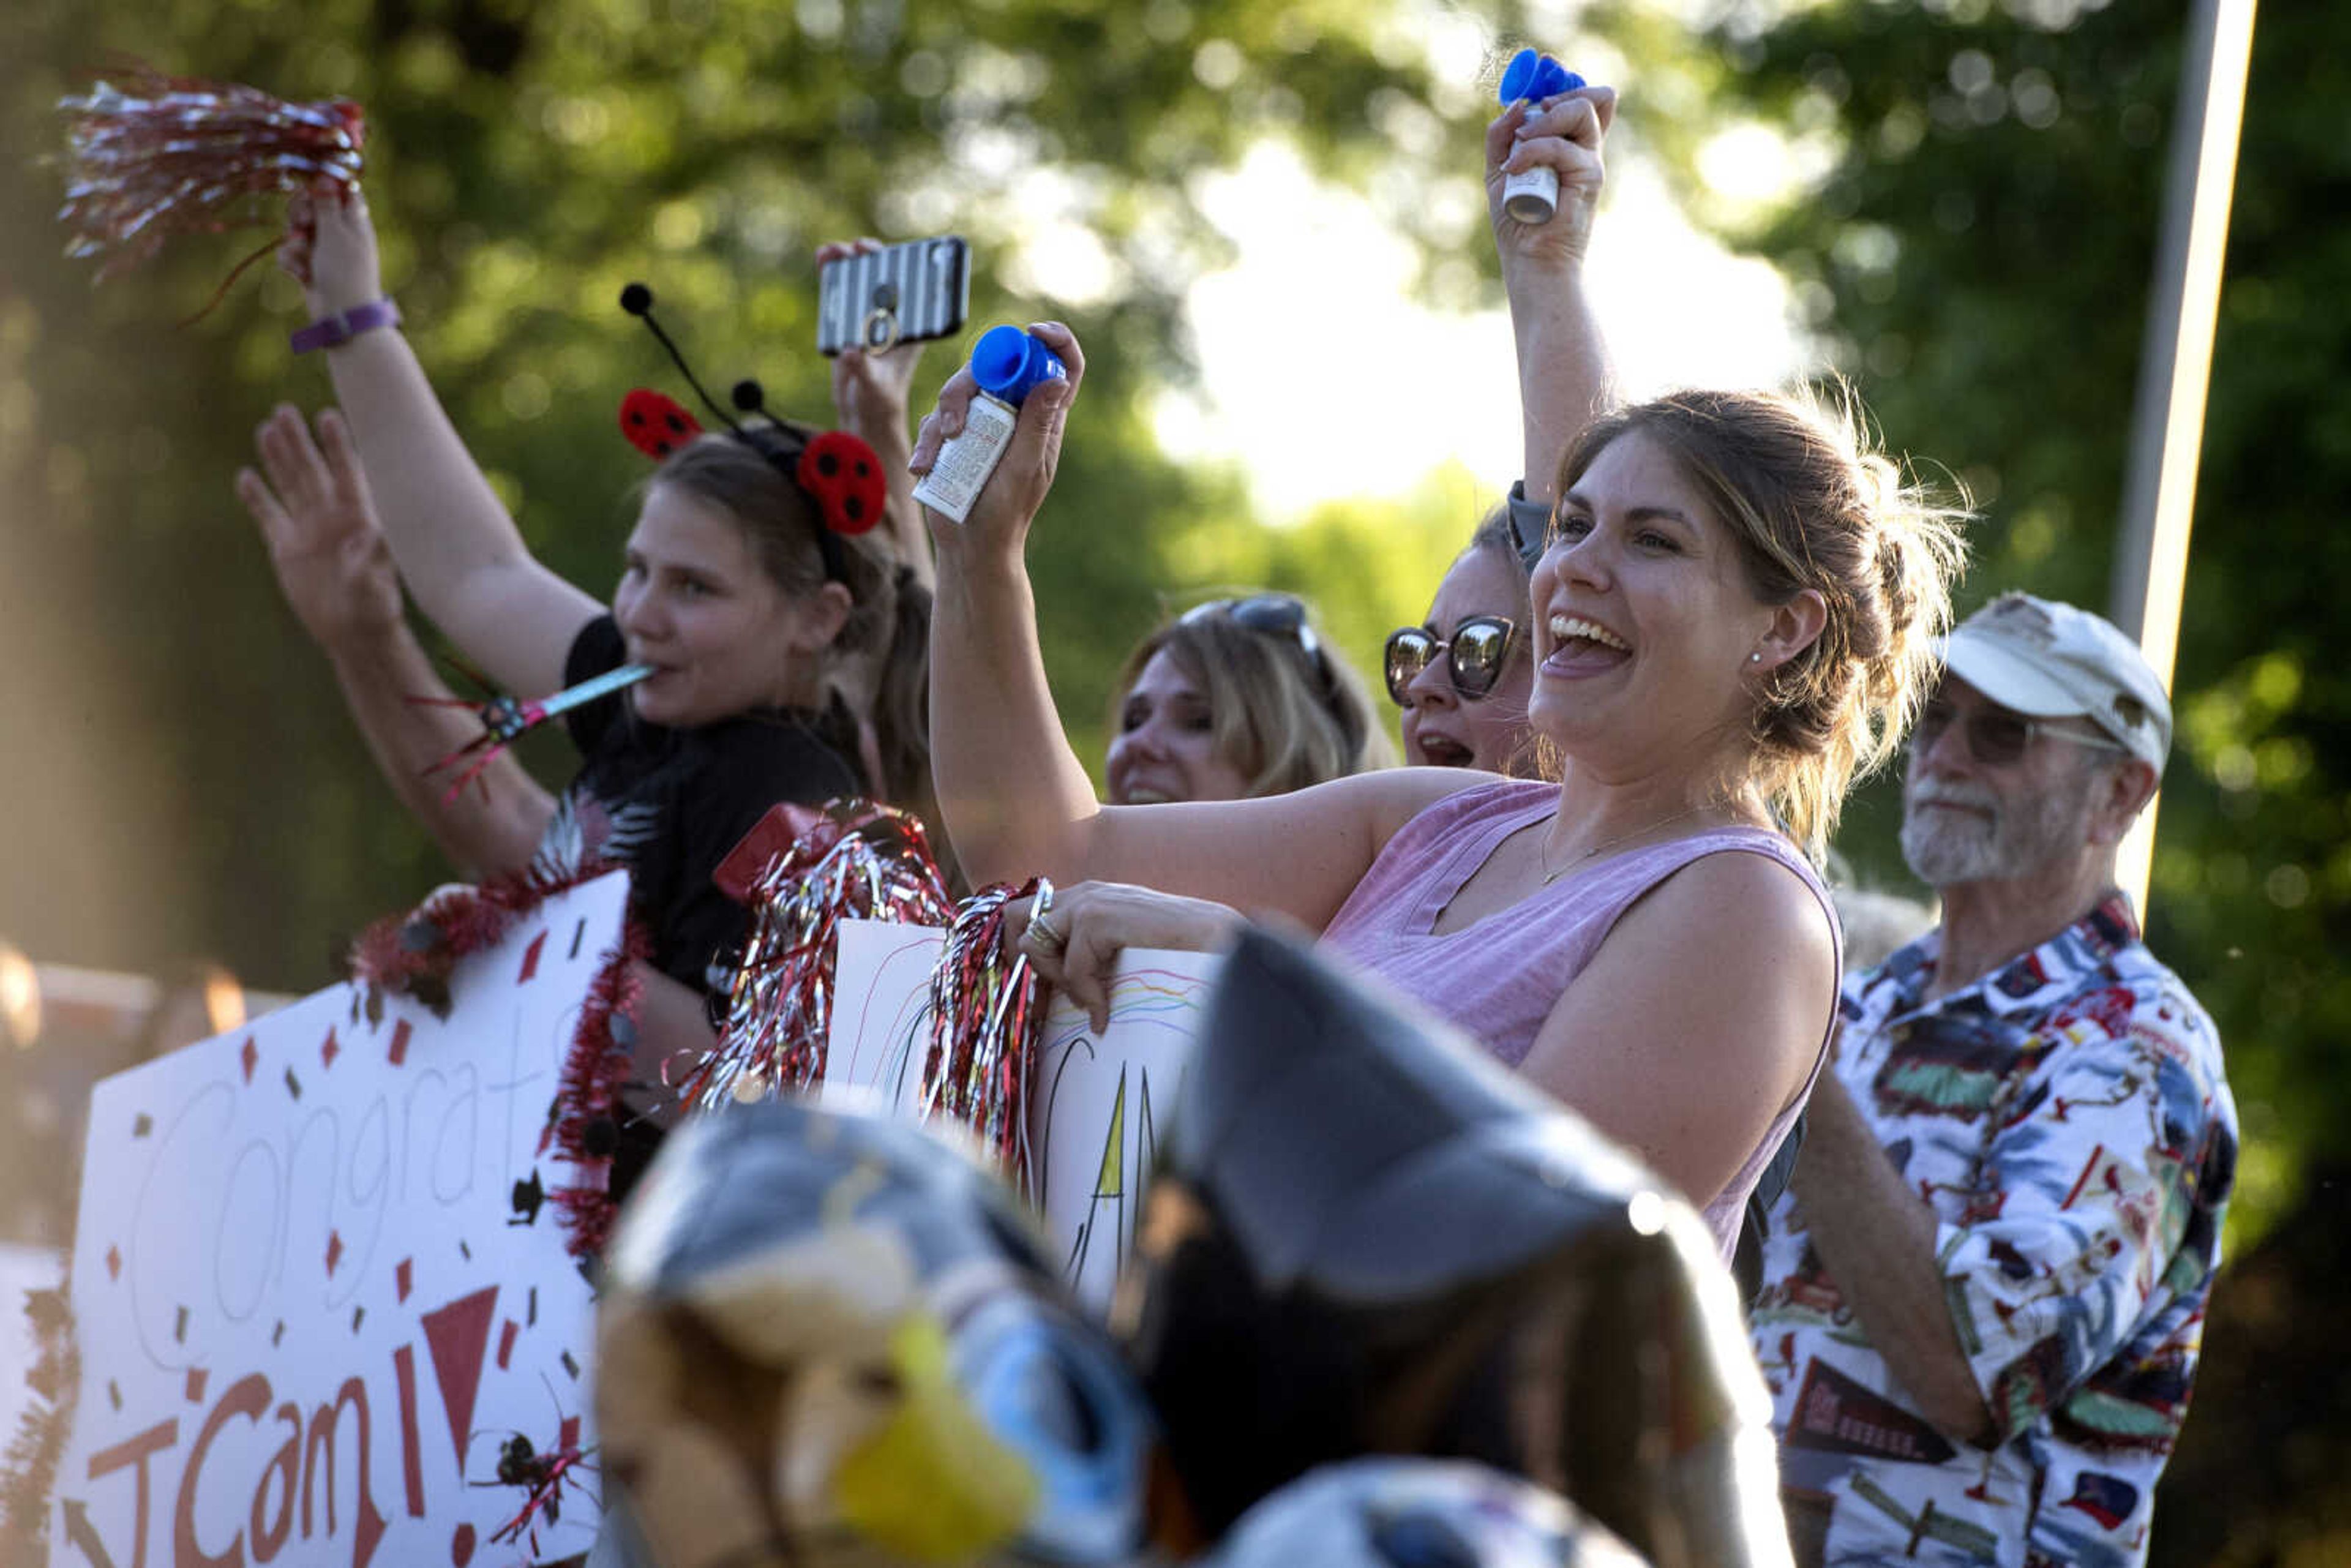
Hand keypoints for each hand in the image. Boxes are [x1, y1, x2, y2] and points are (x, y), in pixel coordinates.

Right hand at [236, 405, 405, 650]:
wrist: (354, 634)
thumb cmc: (377, 609)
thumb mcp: (378, 584)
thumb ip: (374, 557)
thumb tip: (373, 532)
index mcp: (359, 518)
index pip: (347, 473)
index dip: (337, 446)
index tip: (328, 416)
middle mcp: (332, 517)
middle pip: (312, 471)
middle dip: (299, 442)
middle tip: (284, 410)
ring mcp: (308, 529)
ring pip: (289, 485)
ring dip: (278, 458)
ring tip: (267, 428)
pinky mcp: (286, 547)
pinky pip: (268, 515)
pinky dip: (257, 497)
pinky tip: (245, 475)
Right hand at [281, 180, 385, 318]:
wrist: (342, 315)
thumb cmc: (345, 272)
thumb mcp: (335, 233)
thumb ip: (327, 204)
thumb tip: (326, 174)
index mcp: (354, 220)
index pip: (339, 189)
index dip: (322, 185)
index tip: (310, 188)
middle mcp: (339, 231)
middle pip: (311, 205)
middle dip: (300, 213)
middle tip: (303, 224)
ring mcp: (323, 248)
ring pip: (296, 229)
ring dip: (294, 242)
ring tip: (304, 254)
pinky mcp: (309, 265)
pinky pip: (291, 252)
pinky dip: (293, 262)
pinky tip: (302, 275)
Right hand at [819, 239, 927, 440]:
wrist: (863, 411)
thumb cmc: (879, 400)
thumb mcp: (874, 385)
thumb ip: (863, 368)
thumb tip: (850, 351)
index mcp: (910, 328)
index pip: (909, 291)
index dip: (900, 269)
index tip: (888, 257)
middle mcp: (893, 318)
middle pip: (884, 279)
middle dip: (871, 259)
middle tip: (857, 248)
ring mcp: (870, 317)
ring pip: (861, 282)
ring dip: (848, 263)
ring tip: (831, 251)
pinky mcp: (850, 320)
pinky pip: (842, 292)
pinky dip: (832, 275)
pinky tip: (823, 260)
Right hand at [907, 320, 1083, 554]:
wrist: (971, 546)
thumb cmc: (1006, 513)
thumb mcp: (1024, 468)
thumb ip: (1037, 424)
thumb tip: (1058, 379)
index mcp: (1043, 419)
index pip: (1062, 367)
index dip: (1054, 341)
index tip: (1033, 332)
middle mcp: (1013, 414)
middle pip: (994, 367)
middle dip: (967, 386)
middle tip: (956, 425)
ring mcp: (981, 423)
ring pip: (959, 389)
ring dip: (943, 417)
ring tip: (938, 455)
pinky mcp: (952, 437)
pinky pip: (935, 419)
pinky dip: (927, 442)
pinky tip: (924, 469)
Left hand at [1008, 880, 1240, 1033]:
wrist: (1219, 941)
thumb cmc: (1177, 953)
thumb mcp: (1121, 953)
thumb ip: (1089, 957)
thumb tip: (1057, 993)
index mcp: (1087, 898)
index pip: (1028, 916)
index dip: (1023, 955)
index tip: (1040, 993)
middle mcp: (1083, 893)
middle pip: (1014, 918)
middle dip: (1021, 961)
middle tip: (1043, 999)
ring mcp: (1089, 902)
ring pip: (1034, 942)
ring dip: (1056, 981)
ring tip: (1088, 1004)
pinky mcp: (1097, 919)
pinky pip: (1070, 967)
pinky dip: (1086, 995)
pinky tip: (1106, 1011)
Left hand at [1486, 85, 1616, 269]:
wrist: (1529, 259)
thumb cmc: (1516, 220)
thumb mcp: (1499, 168)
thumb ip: (1503, 134)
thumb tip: (1520, 105)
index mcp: (1568, 144)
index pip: (1581, 98)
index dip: (1565, 78)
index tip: (1543, 67)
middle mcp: (1584, 149)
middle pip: (1592, 95)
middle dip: (1558, 91)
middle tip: (1532, 113)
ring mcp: (1590, 160)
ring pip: (1582, 109)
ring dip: (1545, 120)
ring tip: (1520, 148)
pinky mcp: (1590, 175)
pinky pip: (1560, 145)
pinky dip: (1532, 151)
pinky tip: (1515, 167)